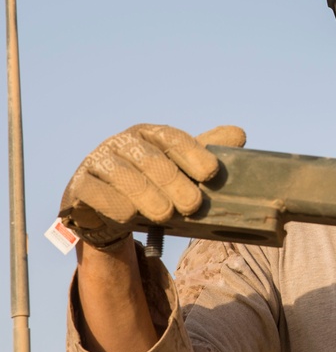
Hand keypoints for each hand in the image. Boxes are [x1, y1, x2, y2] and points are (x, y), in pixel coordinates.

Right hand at [60, 124, 245, 248]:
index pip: (172, 138)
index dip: (193, 153)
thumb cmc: (151, 185)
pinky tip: (130, 216)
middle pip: (149, 159)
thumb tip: (239, 134)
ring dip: (146, 195)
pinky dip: (113, 205)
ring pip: (122, 176)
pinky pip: (95, 194)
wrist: (108, 211)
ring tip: (165, 214)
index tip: (212, 173)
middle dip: (173, 182)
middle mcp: (121, 144)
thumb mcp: (179, 169)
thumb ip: (204, 154)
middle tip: (193, 205)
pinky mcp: (79, 186)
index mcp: (148, 135)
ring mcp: (97, 163)